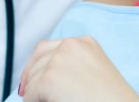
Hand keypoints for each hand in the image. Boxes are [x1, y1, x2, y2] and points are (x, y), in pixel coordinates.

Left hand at [18, 37, 138, 101]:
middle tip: (26, 92)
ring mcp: (58, 60)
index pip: (49, 48)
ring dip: (34, 92)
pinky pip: (30, 95)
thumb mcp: (94, 72)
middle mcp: (70, 45)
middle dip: (30, 76)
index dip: (38, 65)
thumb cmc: (111, 98)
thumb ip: (72, 67)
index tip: (31, 81)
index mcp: (84, 43)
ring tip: (49, 101)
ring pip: (31, 78)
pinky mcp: (49, 79)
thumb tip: (42, 76)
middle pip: (36, 58)